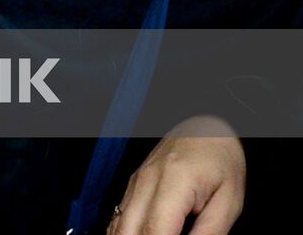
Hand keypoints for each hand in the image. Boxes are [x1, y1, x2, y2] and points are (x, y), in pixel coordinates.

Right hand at [109, 117, 244, 234]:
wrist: (204, 126)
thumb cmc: (221, 158)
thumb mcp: (230, 200)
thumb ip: (211, 233)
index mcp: (173, 183)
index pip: (156, 231)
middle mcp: (146, 181)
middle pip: (129, 231)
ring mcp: (135, 182)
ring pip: (118, 226)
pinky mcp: (132, 185)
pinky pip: (118, 217)